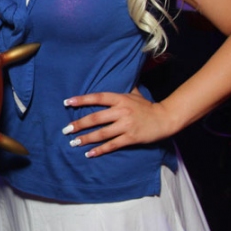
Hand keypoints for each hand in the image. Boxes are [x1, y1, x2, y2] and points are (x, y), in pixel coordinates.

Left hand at [62, 89, 177, 156]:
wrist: (165, 119)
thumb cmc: (147, 106)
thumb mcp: (134, 93)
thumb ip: (122, 88)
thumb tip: (115, 76)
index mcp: (120, 98)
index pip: (97, 98)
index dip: (82, 100)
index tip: (67, 102)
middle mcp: (121, 111)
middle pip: (95, 118)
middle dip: (79, 124)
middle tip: (66, 129)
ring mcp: (126, 125)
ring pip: (102, 133)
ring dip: (86, 139)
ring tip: (73, 142)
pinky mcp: (130, 138)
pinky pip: (112, 145)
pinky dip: (100, 150)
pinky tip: (89, 153)